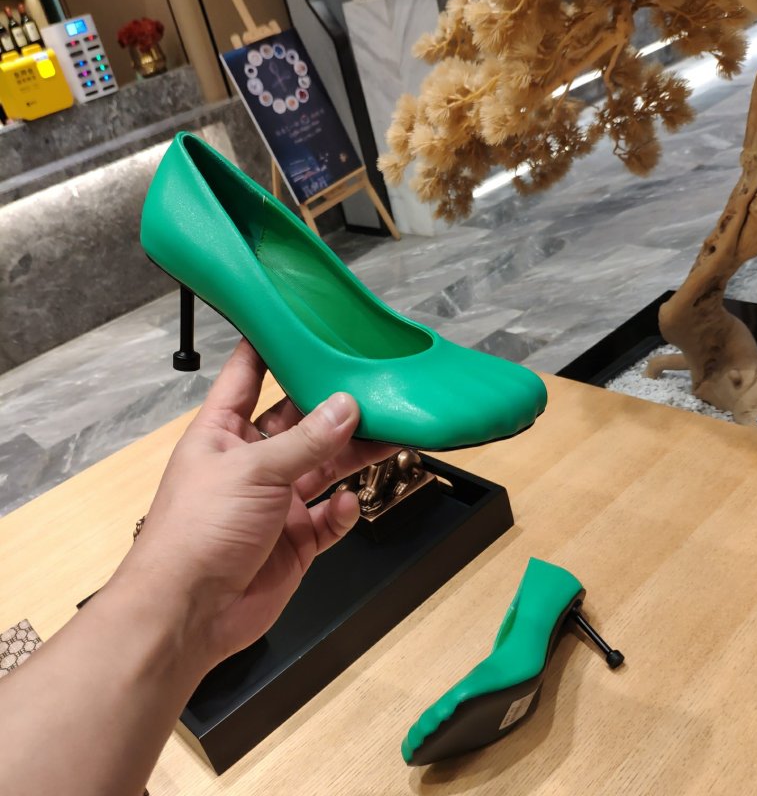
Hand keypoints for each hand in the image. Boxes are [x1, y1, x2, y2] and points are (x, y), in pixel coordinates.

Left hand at [115, 339, 395, 666]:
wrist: (190, 612)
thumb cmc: (197, 530)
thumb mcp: (254, 470)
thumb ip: (306, 441)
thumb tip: (347, 406)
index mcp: (224, 432)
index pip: (247, 375)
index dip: (271, 347)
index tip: (303, 322)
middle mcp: (252, 461)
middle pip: (301, 422)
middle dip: (335, 407)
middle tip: (373, 389)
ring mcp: (275, 501)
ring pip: (324, 467)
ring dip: (353, 454)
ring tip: (387, 436)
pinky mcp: (295, 539)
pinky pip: (329, 517)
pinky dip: (342, 510)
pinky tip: (346, 504)